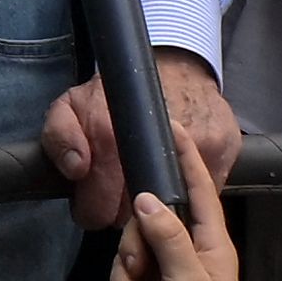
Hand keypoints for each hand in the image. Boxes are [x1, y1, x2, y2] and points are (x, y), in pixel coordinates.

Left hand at [42, 50, 240, 229]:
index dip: (92, 209)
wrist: (173, 60)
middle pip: (133, 220)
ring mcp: (192, 153)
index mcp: (108, 140)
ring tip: (151, 181)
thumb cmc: (120, 90)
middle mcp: (152, 150)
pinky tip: (178, 173)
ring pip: (171, 213)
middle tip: (123, 189)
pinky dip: (191, 192)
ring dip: (161, 205)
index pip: (97, 213)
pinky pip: (204, 196)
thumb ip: (58, 137)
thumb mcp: (71, 104)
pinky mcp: (222, 153)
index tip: (96, 200)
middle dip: (124, 210)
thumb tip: (76, 169)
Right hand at [105, 126, 238, 280]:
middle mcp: (182, 257)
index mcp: (209, 248)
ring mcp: (159, 279)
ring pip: (124, 255)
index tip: (173, 125)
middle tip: (144, 275)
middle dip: (135, 248)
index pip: (198, 191)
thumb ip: (169, 237)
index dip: (186, 157)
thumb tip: (148, 198)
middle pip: (145, 222)